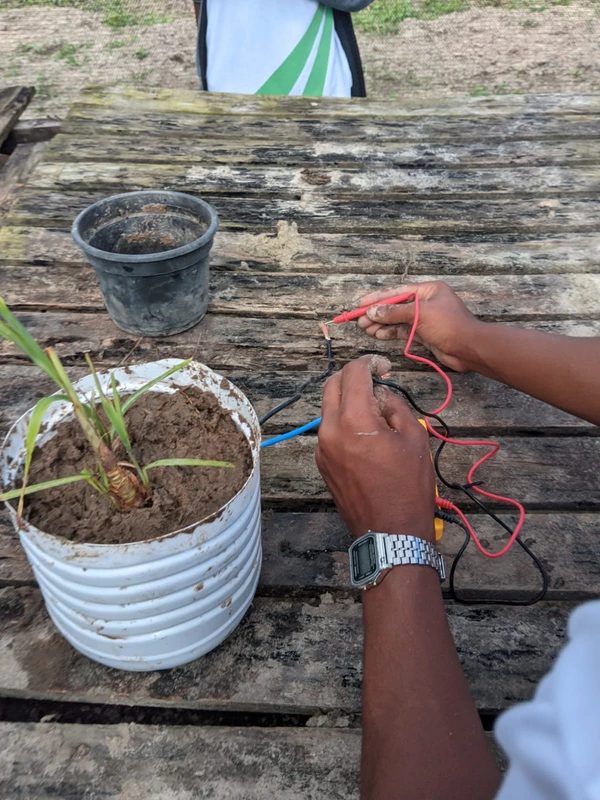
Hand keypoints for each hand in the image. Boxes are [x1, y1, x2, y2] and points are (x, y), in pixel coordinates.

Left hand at [315, 355, 435, 541]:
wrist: (391, 533)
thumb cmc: (408, 486)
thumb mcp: (414, 437)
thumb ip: (394, 405)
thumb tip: (380, 394)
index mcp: (353, 420)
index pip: (353, 373)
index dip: (370, 363)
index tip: (385, 367)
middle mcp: (330, 430)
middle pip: (332, 385)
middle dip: (353, 376)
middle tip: (376, 381)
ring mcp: (321, 449)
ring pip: (329, 409)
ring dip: (348, 400)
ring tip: (376, 411)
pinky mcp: (322, 464)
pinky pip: (329, 432)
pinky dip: (344, 422)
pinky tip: (366, 435)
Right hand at [356, 281, 482, 372]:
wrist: (468, 348)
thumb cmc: (449, 325)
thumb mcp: (419, 314)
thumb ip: (394, 312)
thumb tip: (372, 311)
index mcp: (428, 290)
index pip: (397, 292)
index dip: (377, 298)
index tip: (360, 303)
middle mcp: (426, 302)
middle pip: (396, 306)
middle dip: (377, 313)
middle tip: (359, 320)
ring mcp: (425, 319)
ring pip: (398, 319)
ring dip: (382, 324)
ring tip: (365, 329)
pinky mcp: (425, 334)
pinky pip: (404, 330)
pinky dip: (391, 332)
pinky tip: (378, 335)